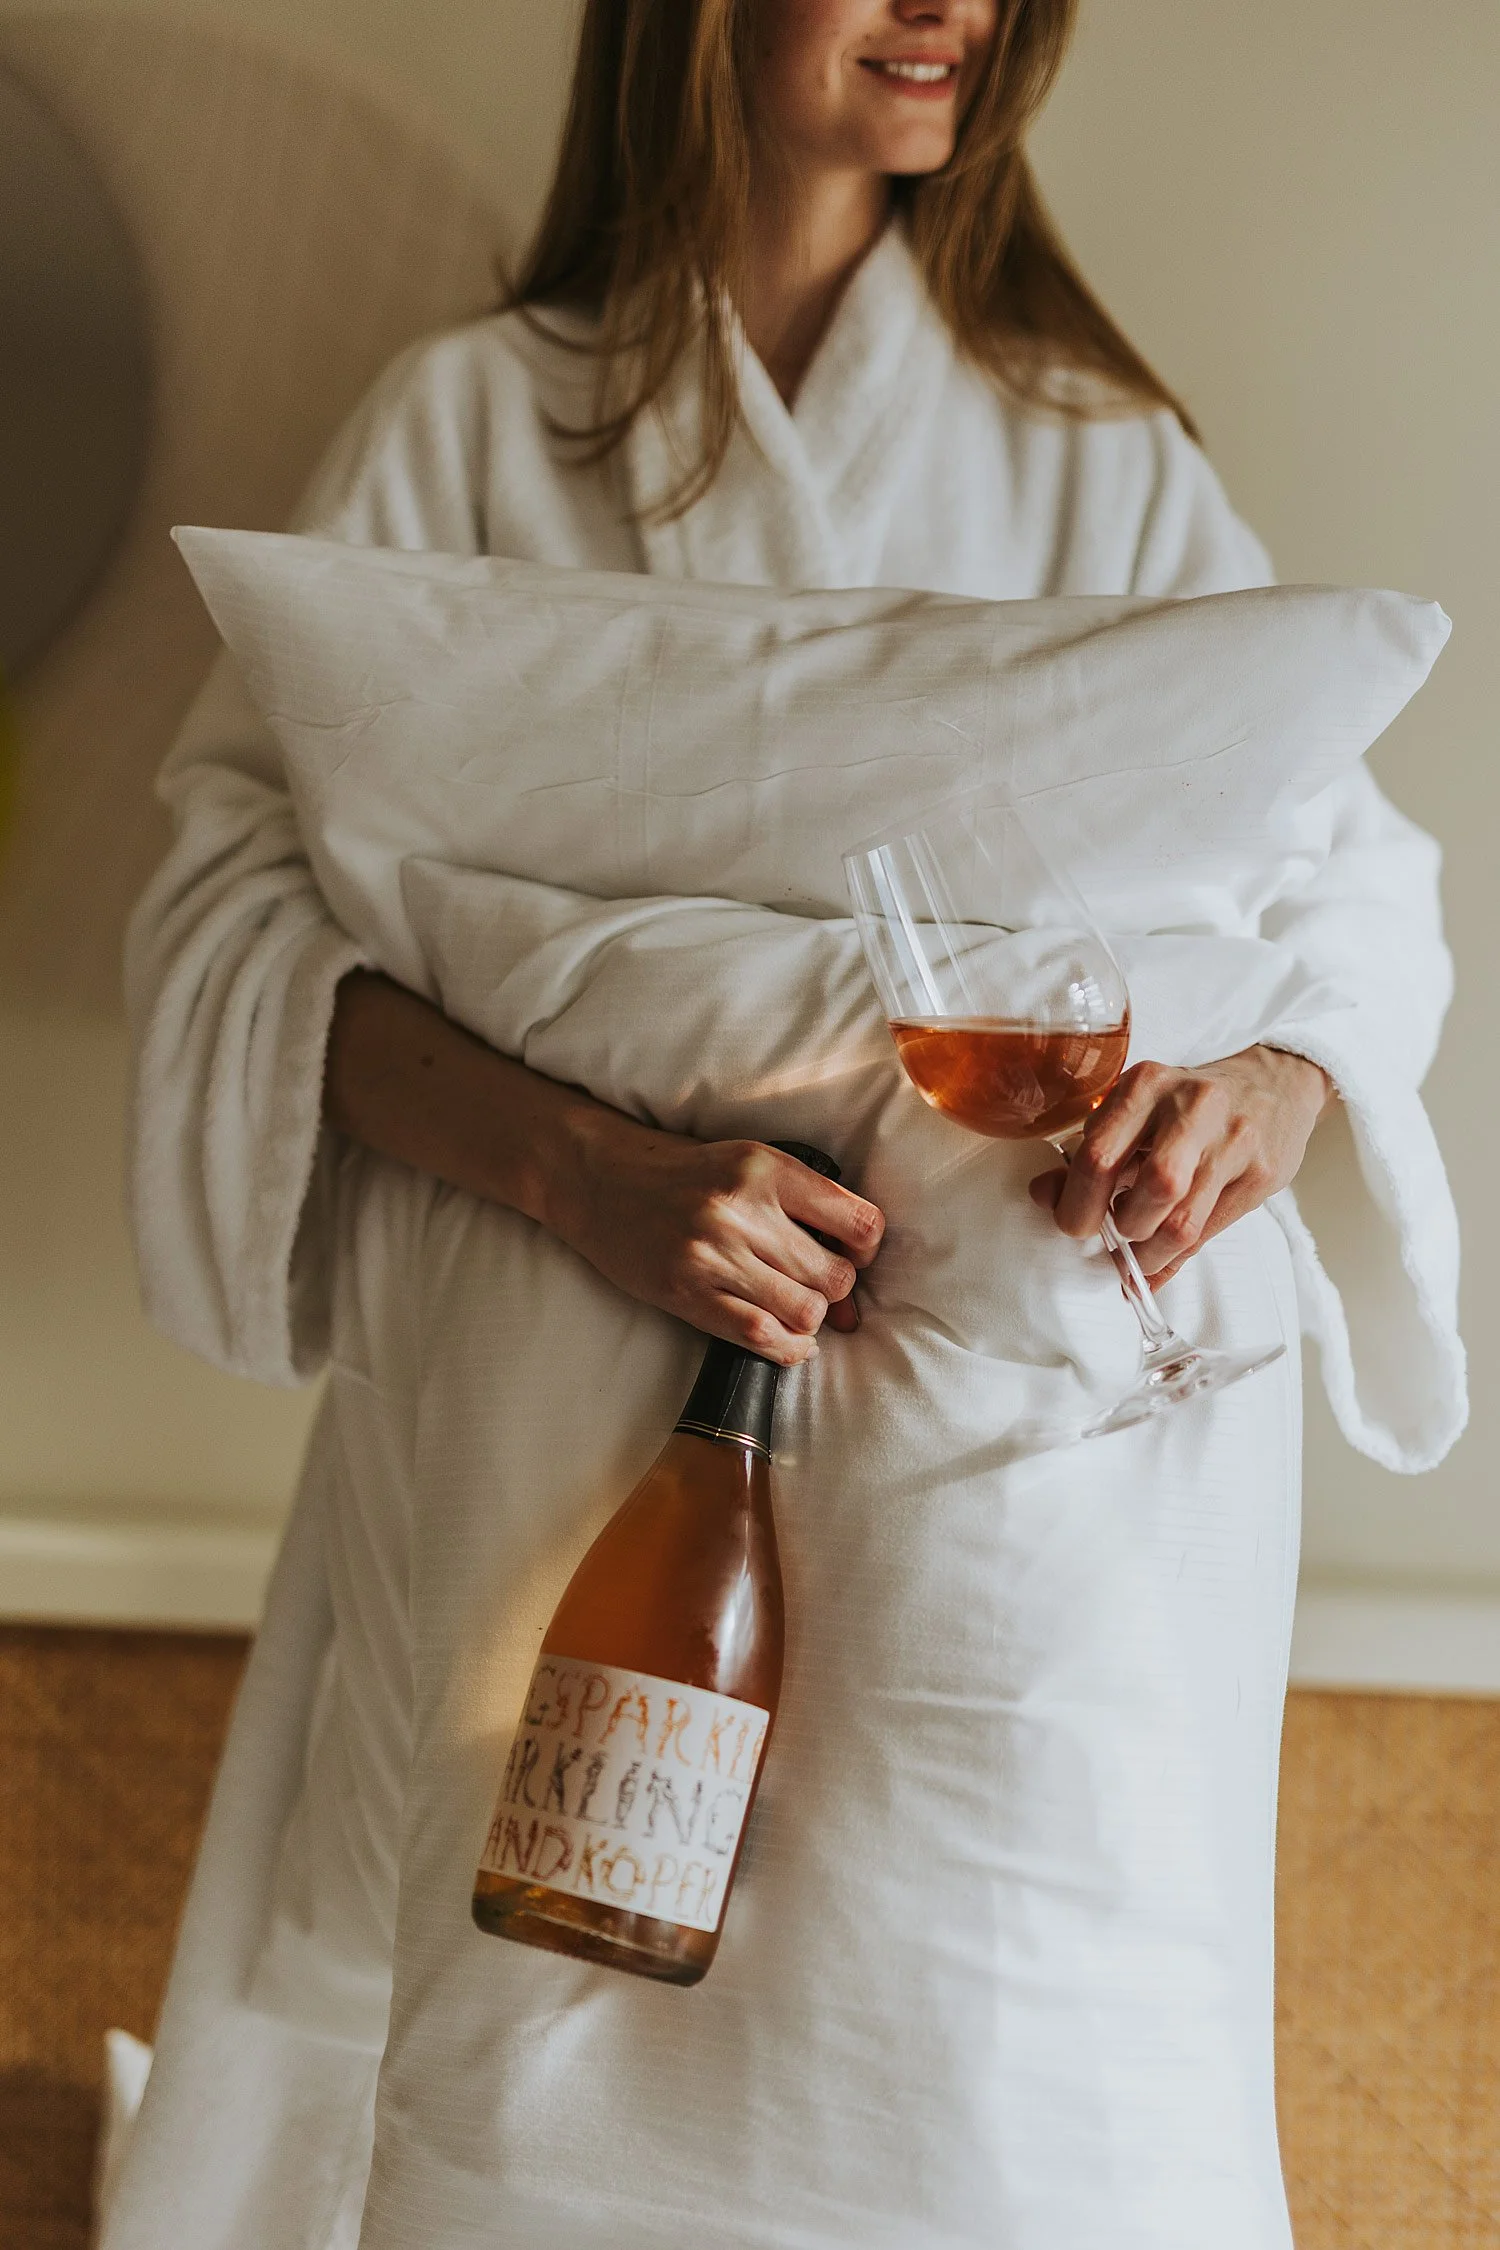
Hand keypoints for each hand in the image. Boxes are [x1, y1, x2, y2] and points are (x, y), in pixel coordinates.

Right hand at [549, 1118, 885, 1364]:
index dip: (866, 1251)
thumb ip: (802, 1215)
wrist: (599, 1179)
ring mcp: (713, 1254)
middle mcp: (742, 1209)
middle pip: (835, 1276)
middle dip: (834, 1291)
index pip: (860, 1223)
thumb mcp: (747, 1165)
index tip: (850, 1256)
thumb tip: (853, 1299)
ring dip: (808, 1320)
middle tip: (811, 1285)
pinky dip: (786, 1347)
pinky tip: (783, 1339)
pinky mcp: (687, 1292)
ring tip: (791, 1309)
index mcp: (767, 1168)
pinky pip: (760, 1335)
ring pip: (805, 1311)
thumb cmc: (681, 1173)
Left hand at [1029, 1046, 1332, 1285]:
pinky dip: (1176, 1257)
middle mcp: (1194, 1108)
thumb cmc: (1188, 1105)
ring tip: (1138, 1253)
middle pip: (1153, 1188)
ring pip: (1183, 1222)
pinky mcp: (1261, 1174)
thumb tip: (1044, 1195)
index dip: (1078, 1204)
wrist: (1274, 1083)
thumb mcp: (1138, 1110)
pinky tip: (1163, 1257)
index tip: (1073, 1226)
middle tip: (1112, 1241)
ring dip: (1150, 1253)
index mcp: (1147, 1085)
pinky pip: (1209, 1232)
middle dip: (1122, 1230)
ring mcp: (1235, 1141)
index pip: (1100, 1155)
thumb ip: (1093, 1150)